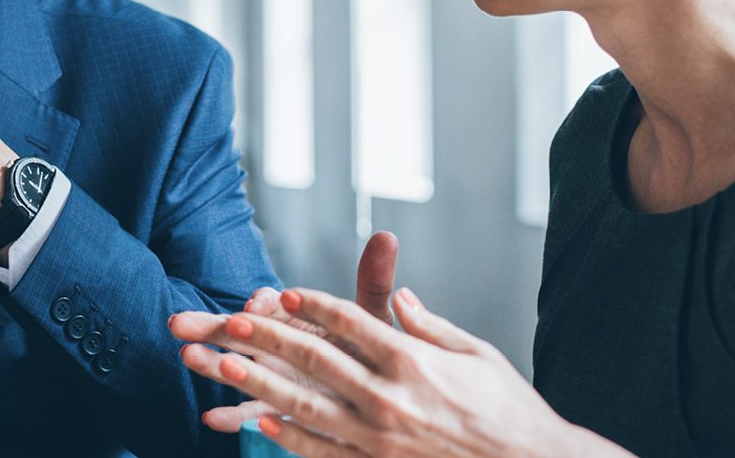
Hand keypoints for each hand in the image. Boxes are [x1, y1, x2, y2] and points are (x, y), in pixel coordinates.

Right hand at [170, 232, 400, 431]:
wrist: (375, 392)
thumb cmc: (371, 350)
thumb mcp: (372, 317)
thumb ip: (372, 281)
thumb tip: (385, 238)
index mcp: (295, 316)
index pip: (271, 304)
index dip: (261, 304)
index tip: (256, 304)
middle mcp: (278, 343)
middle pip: (239, 331)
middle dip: (212, 326)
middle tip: (181, 323)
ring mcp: (273, 376)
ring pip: (236, 369)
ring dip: (211, 364)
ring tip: (188, 358)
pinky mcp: (276, 407)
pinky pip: (250, 413)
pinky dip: (231, 417)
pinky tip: (212, 419)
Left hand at [202, 288, 624, 457]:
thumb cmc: (509, 408)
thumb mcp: (477, 354)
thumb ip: (430, 325)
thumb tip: (401, 296)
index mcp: (414, 360)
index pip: (351, 323)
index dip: (313, 306)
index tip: (283, 292)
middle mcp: (391, 397)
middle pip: (316, 360)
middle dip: (268, 338)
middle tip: (229, 321)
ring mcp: (380, 438)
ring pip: (307, 407)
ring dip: (261, 385)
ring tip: (225, 368)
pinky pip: (324, 453)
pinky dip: (290, 438)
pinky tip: (260, 424)